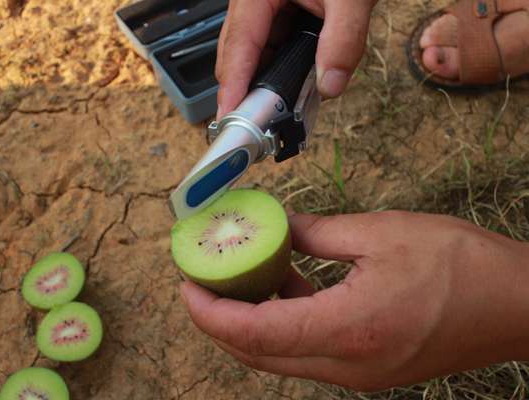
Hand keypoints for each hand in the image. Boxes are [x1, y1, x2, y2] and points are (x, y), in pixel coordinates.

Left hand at [180, 211, 528, 390]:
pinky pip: (309, 352)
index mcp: (347, 330)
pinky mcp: (369, 369)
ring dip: (253, 321)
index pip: (255, 334)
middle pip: (259, 354)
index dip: (212, 312)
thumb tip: (277, 227)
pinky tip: (286, 285)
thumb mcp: (380, 233)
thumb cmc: (458, 265)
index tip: (187, 284)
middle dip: (221, 320)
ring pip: (282, 356)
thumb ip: (316, 232)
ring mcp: (358, 374)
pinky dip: (285, 324)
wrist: (515, 305)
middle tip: (202, 280)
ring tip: (239, 275)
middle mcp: (347, 366)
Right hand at [215, 0, 376, 117]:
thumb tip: (330, 86)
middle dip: (245, 90)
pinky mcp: (275, 18)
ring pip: (252, 55)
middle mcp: (251, 2)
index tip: (230, 117)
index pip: (238, 44)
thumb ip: (344, 40)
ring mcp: (261, 10)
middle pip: (236, 54)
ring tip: (275, 111)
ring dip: (264, 83)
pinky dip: (278, 72)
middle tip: (256, 125)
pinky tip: (290, 88)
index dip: (233, 84)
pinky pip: (269, 50)